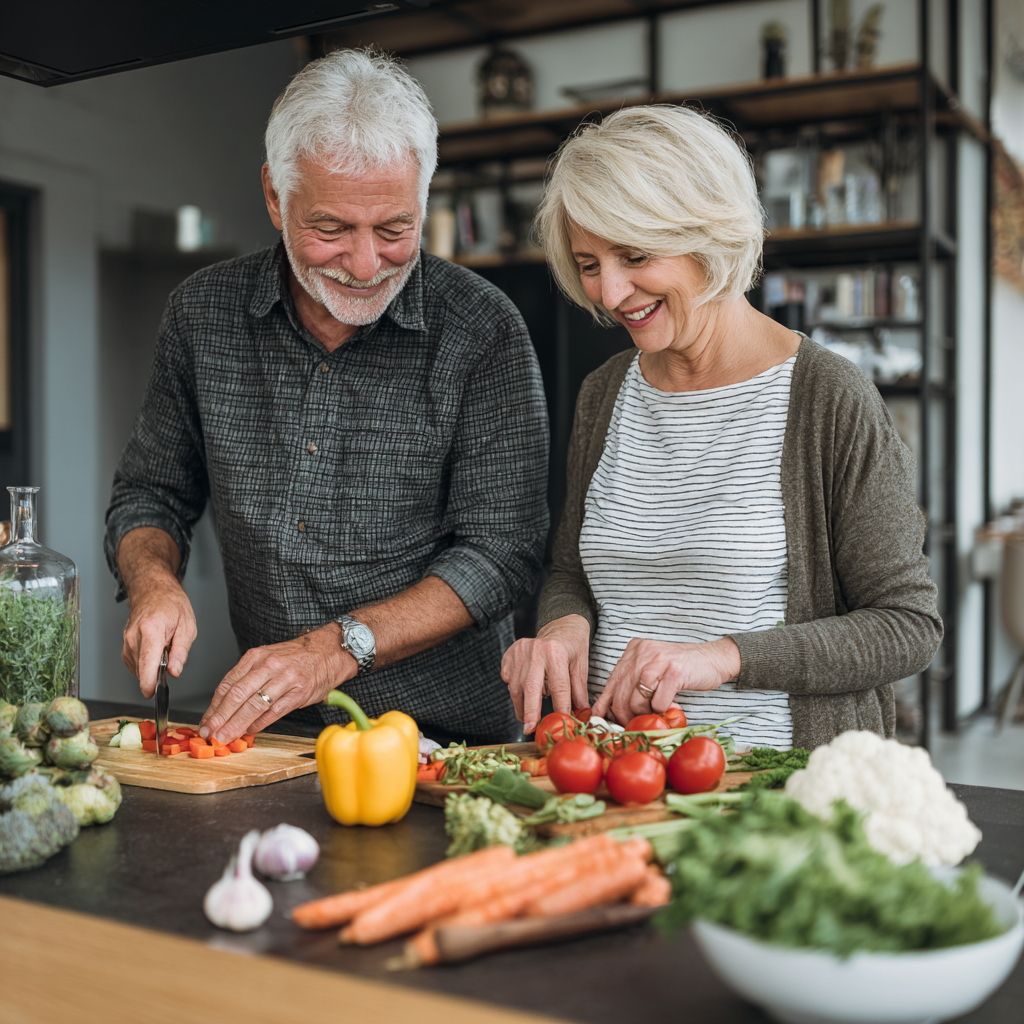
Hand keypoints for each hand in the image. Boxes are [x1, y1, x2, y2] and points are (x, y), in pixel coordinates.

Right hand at [122, 573, 197, 699]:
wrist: (153, 590)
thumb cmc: (171, 605)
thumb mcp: (187, 626)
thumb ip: (181, 651)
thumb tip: (174, 671)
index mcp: (151, 630)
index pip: (147, 661)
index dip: (148, 681)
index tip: (151, 693)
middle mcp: (133, 637)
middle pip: (143, 668)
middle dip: (158, 672)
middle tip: (172, 656)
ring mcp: (126, 642)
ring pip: (139, 668)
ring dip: (153, 667)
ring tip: (164, 647)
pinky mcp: (125, 646)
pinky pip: (136, 664)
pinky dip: (147, 663)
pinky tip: (156, 651)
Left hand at [199, 625, 355, 742]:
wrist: (328, 652)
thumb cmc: (295, 658)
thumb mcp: (267, 658)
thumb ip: (247, 679)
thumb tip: (225, 707)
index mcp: (256, 657)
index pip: (228, 684)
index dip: (214, 706)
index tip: (206, 722)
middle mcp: (268, 666)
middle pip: (237, 694)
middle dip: (220, 717)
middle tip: (209, 733)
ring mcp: (284, 679)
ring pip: (254, 705)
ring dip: (237, 724)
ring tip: (225, 736)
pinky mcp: (298, 693)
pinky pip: (274, 712)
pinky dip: (259, 724)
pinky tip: (250, 731)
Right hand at [500, 614, 589, 733]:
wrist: (562, 625)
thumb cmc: (573, 647)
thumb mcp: (581, 667)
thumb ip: (579, 692)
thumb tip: (581, 715)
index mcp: (556, 653)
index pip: (559, 687)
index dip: (560, 707)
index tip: (560, 724)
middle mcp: (536, 651)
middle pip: (531, 687)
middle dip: (530, 711)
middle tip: (529, 729)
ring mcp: (520, 651)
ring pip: (516, 685)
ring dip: (521, 705)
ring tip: (527, 718)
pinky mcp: (510, 653)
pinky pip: (507, 677)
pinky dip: (513, 688)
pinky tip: (522, 692)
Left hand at [592, 637, 740, 725]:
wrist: (714, 658)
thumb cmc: (681, 669)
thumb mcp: (651, 670)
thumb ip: (632, 684)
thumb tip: (608, 711)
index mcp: (633, 650)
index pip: (611, 683)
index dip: (606, 706)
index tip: (605, 722)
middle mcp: (642, 652)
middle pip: (621, 695)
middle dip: (626, 717)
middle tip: (636, 725)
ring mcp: (658, 661)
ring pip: (637, 702)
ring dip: (647, 715)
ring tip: (658, 713)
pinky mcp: (674, 672)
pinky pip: (658, 703)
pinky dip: (664, 711)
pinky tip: (673, 706)